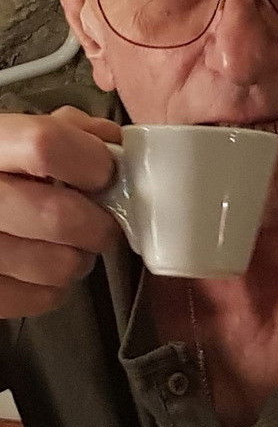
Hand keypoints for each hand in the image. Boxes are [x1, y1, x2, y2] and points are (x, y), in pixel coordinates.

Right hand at [0, 106, 121, 318]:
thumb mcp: (15, 134)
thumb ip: (67, 128)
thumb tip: (113, 143)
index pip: (45, 146)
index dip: (90, 160)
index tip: (105, 171)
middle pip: (60, 216)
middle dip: (98, 220)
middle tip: (100, 218)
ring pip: (60, 265)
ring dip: (80, 255)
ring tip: (70, 242)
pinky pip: (42, 298)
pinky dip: (55, 285)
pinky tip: (44, 265)